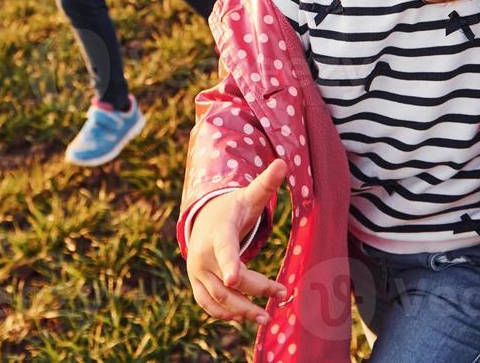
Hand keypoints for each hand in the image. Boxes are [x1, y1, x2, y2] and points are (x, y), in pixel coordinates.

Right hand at [185, 158, 288, 324]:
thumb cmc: (232, 210)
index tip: (235, 279)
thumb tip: (283, 163)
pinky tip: (246, 317)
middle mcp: (202, 255)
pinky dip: (226, 314)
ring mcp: (197, 272)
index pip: (225, 249)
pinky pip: (209, 305)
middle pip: (229, 281)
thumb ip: (265, 184)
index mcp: (218, 233)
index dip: (230, 264)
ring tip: (266, 317)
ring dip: (241, 310)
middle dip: (256, 290)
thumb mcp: (248, 197)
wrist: (204, 221)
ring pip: (218, 298)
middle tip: (282, 294)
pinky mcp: (197, 285)